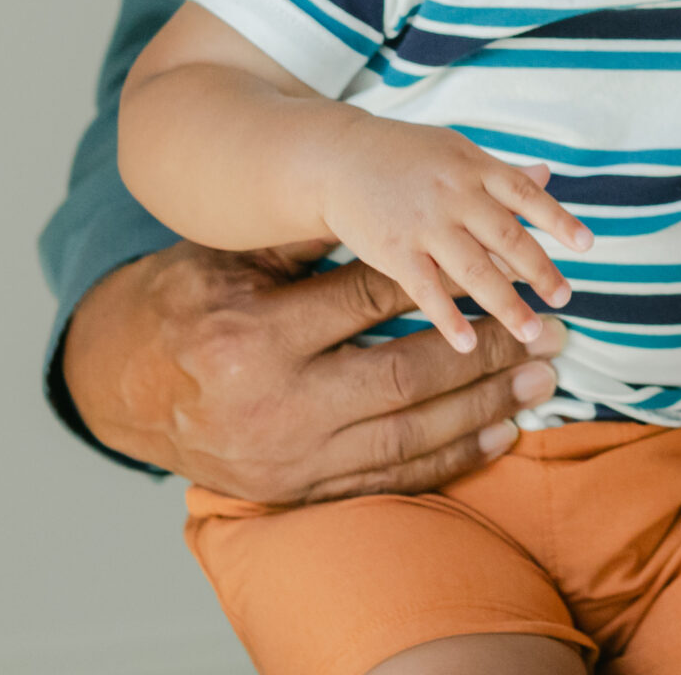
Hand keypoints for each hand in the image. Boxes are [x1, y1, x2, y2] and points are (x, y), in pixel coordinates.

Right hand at [61, 239, 567, 502]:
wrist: (129, 390)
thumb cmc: (191, 303)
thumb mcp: (234, 258)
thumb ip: (310, 234)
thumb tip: (401, 190)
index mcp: (254, 335)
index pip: (366, 303)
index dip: (439, 282)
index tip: (499, 265)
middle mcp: (275, 404)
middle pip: (402, 377)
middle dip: (484, 354)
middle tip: (551, 331)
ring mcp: (289, 457)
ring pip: (406, 434)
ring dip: (484, 406)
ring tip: (542, 377)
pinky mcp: (299, 491)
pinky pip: (389, 477)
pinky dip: (450, 457)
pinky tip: (501, 431)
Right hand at [315, 120, 595, 352]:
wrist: (339, 158)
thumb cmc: (407, 157)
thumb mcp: (456, 152)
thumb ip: (500, 173)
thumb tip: (548, 175)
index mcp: (475, 167)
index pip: (527, 195)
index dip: (558, 220)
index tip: (587, 245)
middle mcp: (454, 194)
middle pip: (507, 237)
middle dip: (539, 271)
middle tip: (565, 298)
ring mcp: (424, 224)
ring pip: (474, 269)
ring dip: (506, 304)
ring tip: (531, 332)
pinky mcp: (393, 250)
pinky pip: (427, 290)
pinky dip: (448, 318)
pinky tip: (468, 344)